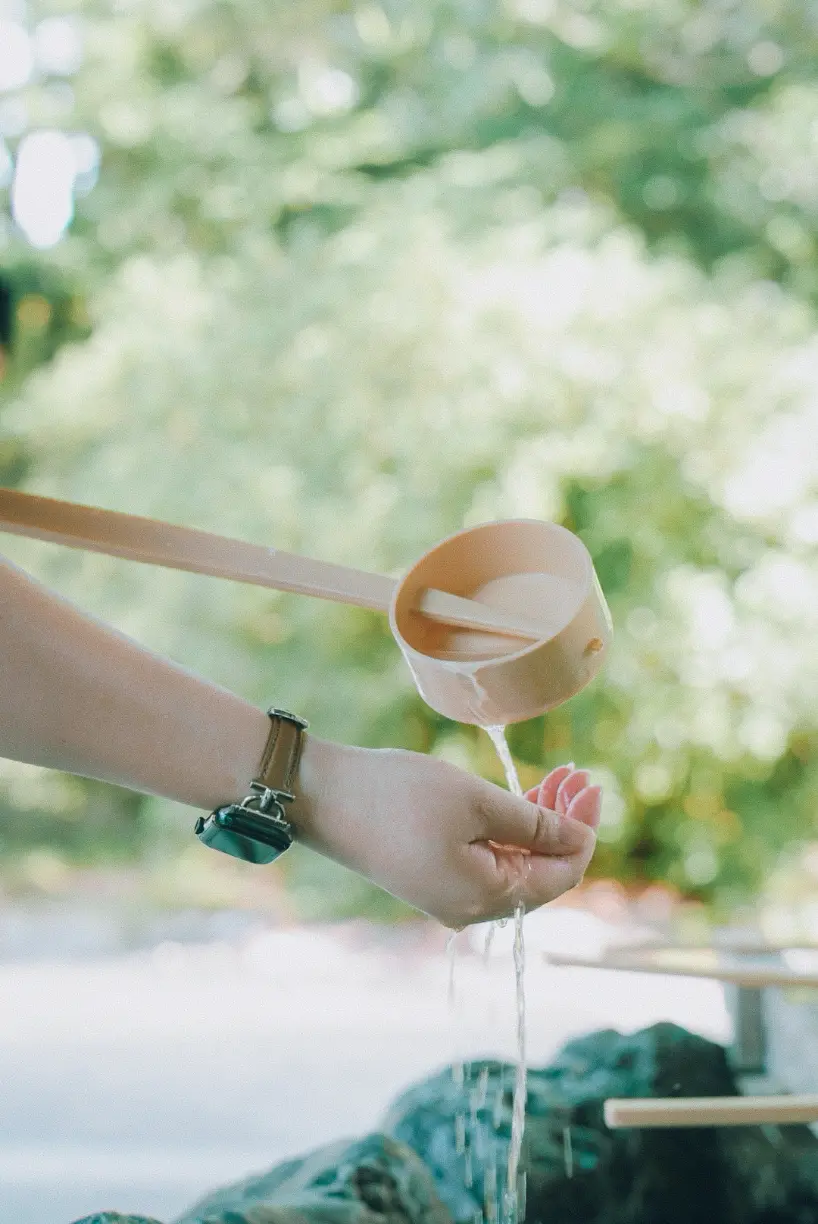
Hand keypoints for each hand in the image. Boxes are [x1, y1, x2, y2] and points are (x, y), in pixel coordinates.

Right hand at [292, 739, 600, 928]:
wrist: (323, 796)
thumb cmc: (400, 796)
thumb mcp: (477, 801)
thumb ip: (534, 825)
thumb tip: (580, 840)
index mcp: (487, 898)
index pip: (561, 875)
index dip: (584, 830)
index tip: (592, 786)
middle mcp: (471, 908)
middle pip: (541, 871)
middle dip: (566, 823)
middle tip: (577, 776)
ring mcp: (450, 894)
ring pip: (516, 862)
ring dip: (540, 822)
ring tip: (558, 778)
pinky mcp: (432, 875)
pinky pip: (489, 858)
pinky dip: (511, 828)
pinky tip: (523, 796)